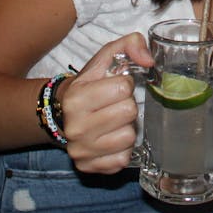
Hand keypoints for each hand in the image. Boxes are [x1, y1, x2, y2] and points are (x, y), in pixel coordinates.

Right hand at [61, 32, 152, 173]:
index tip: (115, 87)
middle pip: (128, 112)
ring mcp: (81, 150)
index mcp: (77, 98)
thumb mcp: (106, 57)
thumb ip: (130, 44)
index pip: (123, 88)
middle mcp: (75, 127)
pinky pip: (122, 160)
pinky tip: (111, 139)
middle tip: (115, 105)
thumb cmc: (90, 84)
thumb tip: (149, 61)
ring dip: (126, 128)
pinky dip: (122, 149)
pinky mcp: (88, 167)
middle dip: (127, 106)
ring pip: (128, 137)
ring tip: (114, 122)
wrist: (62, 112)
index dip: (124, 85)